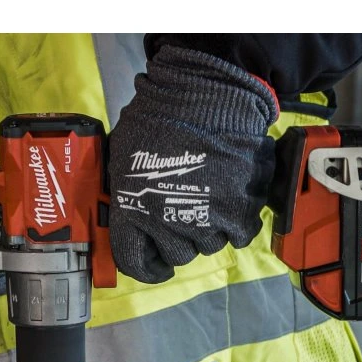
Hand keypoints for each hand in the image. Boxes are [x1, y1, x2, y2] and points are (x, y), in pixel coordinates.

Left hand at [107, 46, 279, 282]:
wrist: (203, 94)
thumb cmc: (156, 117)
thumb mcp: (122, 154)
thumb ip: (127, 191)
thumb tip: (131, 210)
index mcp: (133, 211)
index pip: (135, 263)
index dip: (145, 267)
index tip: (154, 264)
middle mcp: (166, 224)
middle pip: (177, 255)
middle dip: (179, 240)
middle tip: (182, 214)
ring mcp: (205, 220)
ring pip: (208, 245)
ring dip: (207, 228)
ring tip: (207, 199)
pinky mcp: (238, 212)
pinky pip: (239, 235)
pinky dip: (236, 223)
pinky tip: (230, 201)